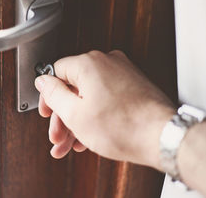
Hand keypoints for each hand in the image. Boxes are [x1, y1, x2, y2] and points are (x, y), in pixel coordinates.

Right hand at [34, 50, 174, 168]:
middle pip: (73, 87)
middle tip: (59, 136)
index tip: (47, 112)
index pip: (56, 72)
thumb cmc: (123, 127)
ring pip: (89, 95)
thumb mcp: (74, 114)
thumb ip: (53, 94)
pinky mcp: (133, 84)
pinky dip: (96, 114)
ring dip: (79, 120)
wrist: (162, 136)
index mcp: (88, 63)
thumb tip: (43, 81)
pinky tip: (90, 136)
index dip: (48, 96)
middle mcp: (106, 62)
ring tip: (73, 144)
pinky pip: (106, 97)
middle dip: (63, 116)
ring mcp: (122, 72)